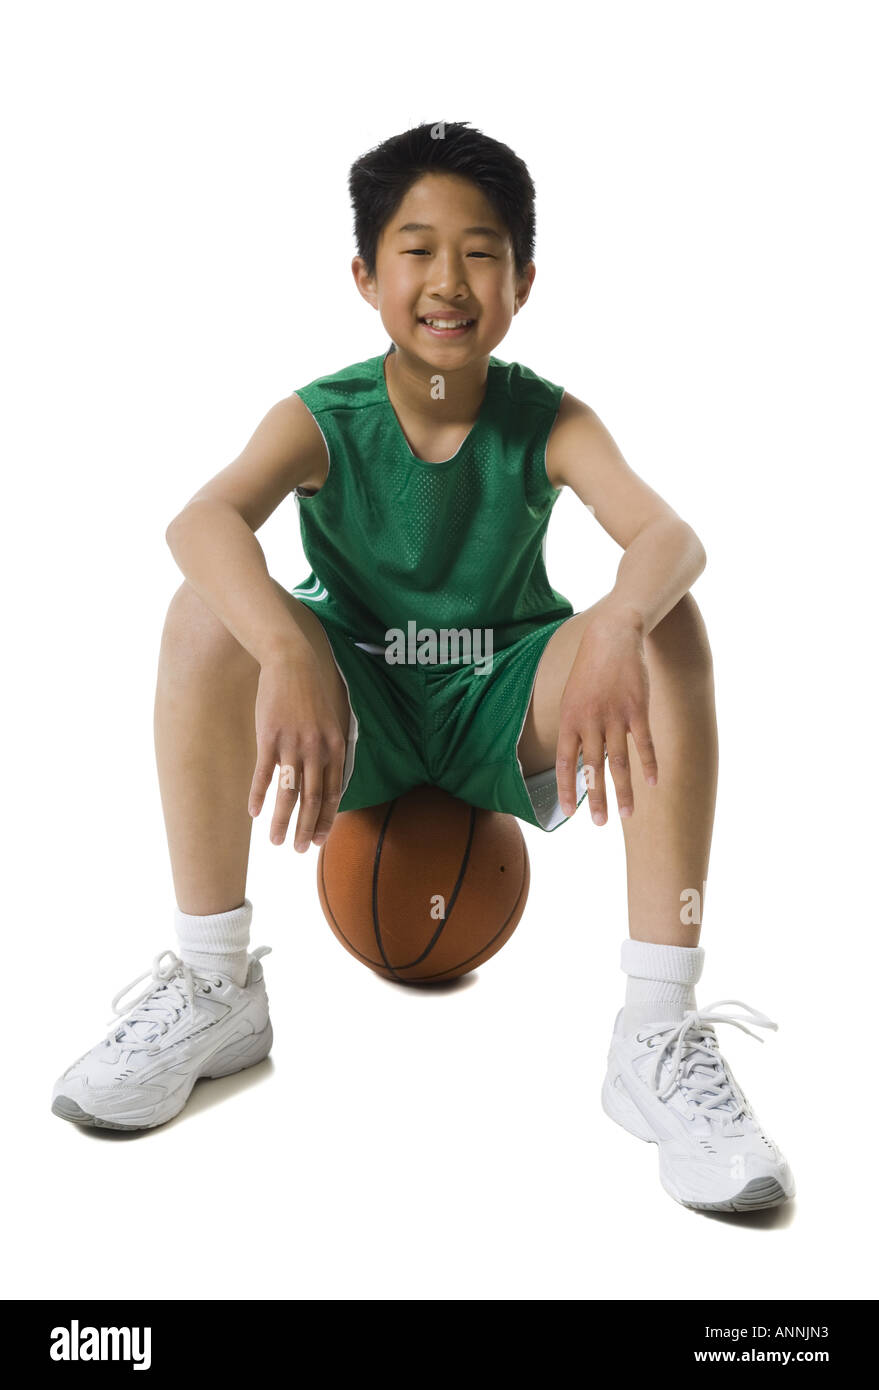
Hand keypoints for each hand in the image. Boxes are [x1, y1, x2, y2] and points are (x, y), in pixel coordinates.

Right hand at [248, 652, 347, 851]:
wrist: (291, 662)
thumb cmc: (311, 692)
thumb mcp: (332, 720)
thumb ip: (332, 748)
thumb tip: (330, 774)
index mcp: (336, 747)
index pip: (333, 793)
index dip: (326, 818)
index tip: (320, 839)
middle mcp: (317, 750)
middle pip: (312, 799)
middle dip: (306, 829)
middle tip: (300, 850)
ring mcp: (292, 745)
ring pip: (288, 793)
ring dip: (282, 821)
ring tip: (277, 841)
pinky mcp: (269, 738)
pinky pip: (264, 774)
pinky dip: (258, 795)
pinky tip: (254, 813)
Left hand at [556, 604, 657, 824]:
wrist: (612, 636)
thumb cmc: (591, 668)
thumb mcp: (572, 696)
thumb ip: (575, 727)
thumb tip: (576, 757)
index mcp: (570, 719)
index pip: (565, 761)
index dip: (566, 788)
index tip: (567, 812)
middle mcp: (590, 720)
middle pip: (592, 767)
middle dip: (595, 798)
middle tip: (598, 824)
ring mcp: (615, 716)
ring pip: (619, 761)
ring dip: (623, 790)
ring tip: (626, 814)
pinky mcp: (638, 709)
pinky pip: (643, 743)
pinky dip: (649, 764)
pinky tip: (653, 783)